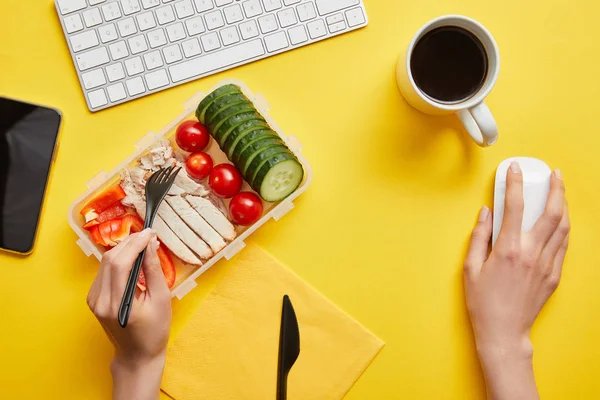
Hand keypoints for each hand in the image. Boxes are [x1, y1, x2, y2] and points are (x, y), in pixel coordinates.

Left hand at [87, 229, 171, 399]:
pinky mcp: (93, 300)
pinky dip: (117, 261)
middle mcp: (100, 300)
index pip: (121, 263)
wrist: (137, 355)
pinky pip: (104, 272)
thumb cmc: (154, 332)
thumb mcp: (161, 300)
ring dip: (123, 250)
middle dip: (129, 243)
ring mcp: (93, 300)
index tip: (150, 232)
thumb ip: (154, 270)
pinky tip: (131, 257)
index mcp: (117, 303)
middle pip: (110, 260)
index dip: (135, 243)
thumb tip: (151, 245)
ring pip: (105, 264)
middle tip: (147, 234)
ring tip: (141, 243)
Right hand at [464, 162, 569, 399]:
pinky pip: (563, 246)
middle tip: (554, 174)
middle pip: (551, 212)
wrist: (504, 332)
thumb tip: (485, 213)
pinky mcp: (553, 275)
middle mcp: (531, 253)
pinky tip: (560, 221)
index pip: (514, 206)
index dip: (515, 183)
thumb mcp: (470, 268)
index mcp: (508, 249)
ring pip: (563, 227)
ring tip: (561, 193)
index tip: (515, 170)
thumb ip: (479, 237)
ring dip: (564, 206)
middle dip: (555, 189)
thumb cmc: (483, 302)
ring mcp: (546, 264)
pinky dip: (563, 229)